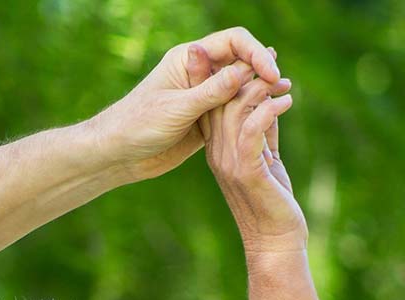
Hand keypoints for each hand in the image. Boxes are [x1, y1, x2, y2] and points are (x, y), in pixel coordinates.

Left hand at [90, 27, 289, 181]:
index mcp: (188, 59)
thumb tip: (244, 72)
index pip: (232, 42)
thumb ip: (211, 92)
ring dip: (260, 90)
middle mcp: (198, 73)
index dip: (255, 53)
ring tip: (285, 96)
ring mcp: (203, 96)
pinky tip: (268, 116)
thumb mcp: (177, 108)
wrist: (119, 154)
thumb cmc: (138, 125)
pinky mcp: (205, 119)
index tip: (271, 74)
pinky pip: (233, 110)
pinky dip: (250, 111)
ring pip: (239, 86)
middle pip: (239, 60)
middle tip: (282, 86)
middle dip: (262, 69)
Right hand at [202, 58, 305, 252]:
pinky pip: (253, 129)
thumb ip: (264, 132)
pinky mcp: (248, 171)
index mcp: (217, 150)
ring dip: (259, 88)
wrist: (274, 242)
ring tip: (278, 76)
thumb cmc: (273, 202)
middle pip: (218, 100)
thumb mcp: (267, 160)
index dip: (218, 75)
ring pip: (235, 110)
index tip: (236, 53)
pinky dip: (269, 110)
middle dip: (239, 72)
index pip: (210, 104)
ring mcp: (229, 163)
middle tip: (263, 54)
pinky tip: (286, 102)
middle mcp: (217, 154)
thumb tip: (272, 103)